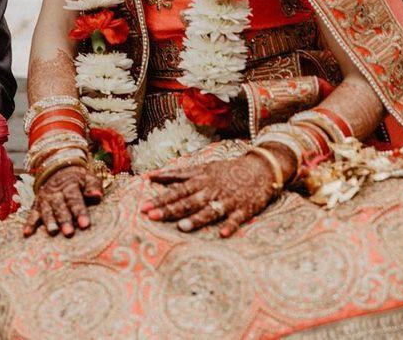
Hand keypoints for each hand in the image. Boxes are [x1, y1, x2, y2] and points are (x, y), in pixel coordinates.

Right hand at [23, 164, 101, 237]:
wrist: (58, 169)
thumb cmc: (79, 179)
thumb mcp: (88, 178)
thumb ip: (93, 186)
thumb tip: (97, 195)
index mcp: (70, 186)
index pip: (75, 199)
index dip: (80, 212)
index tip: (85, 225)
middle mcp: (56, 193)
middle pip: (60, 207)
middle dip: (64, 220)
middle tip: (69, 233)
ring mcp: (45, 199)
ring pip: (46, 211)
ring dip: (49, 222)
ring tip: (52, 232)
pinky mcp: (37, 205)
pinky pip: (32, 214)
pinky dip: (29, 223)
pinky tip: (27, 233)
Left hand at [140, 153, 278, 237]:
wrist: (259, 168)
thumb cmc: (225, 170)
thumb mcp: (202, 168)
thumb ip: (177, 174)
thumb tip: (151, 176)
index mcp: (200, 180)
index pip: (176, 191)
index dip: (160, 199)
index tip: (143, 207)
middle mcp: (211, 190)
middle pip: (188, 201)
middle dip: (169, 209)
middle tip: (152, 217)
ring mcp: (227, 200)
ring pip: (209, 210)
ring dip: (196, 219)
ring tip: (181, 227)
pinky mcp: (244, 209)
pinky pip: (236, 219)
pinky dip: (230, 226)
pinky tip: (222, 234)